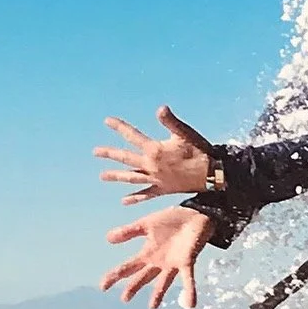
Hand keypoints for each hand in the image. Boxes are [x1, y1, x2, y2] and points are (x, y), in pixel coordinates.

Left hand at [94, 106, 215, 203]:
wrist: (212, 175)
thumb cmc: (199, 151)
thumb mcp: (185, 134)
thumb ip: (171, 122)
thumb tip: (160, 108)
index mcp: (155, 150)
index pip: (132, 136)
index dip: (120, 127)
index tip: (107, 121)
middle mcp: (151, 166)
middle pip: (126, 158)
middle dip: (110, 154)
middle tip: (95, 151)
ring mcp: (156, 179)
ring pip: (132, 177)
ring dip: (116, 176)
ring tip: (102, 176)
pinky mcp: (163, 189)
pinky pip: (146, 194)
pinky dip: (135, 197)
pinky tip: (124, 200)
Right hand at [101, 205, 215, 308]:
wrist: (194, 214)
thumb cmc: (171, 221)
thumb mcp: (146, 224)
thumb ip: (128, 232)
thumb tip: (108, 238)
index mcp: (148, 253)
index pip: (128, 267)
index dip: (115, 276)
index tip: (102, 286)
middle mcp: (159, 262)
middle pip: (143, 277)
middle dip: (134, 287)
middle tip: (124, 299)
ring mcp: (173, 264)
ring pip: (164, 282)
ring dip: (159, 294)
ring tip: (152, 307)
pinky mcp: (188, 261)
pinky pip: (188, 279)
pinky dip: (189, 291)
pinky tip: (190, 305)